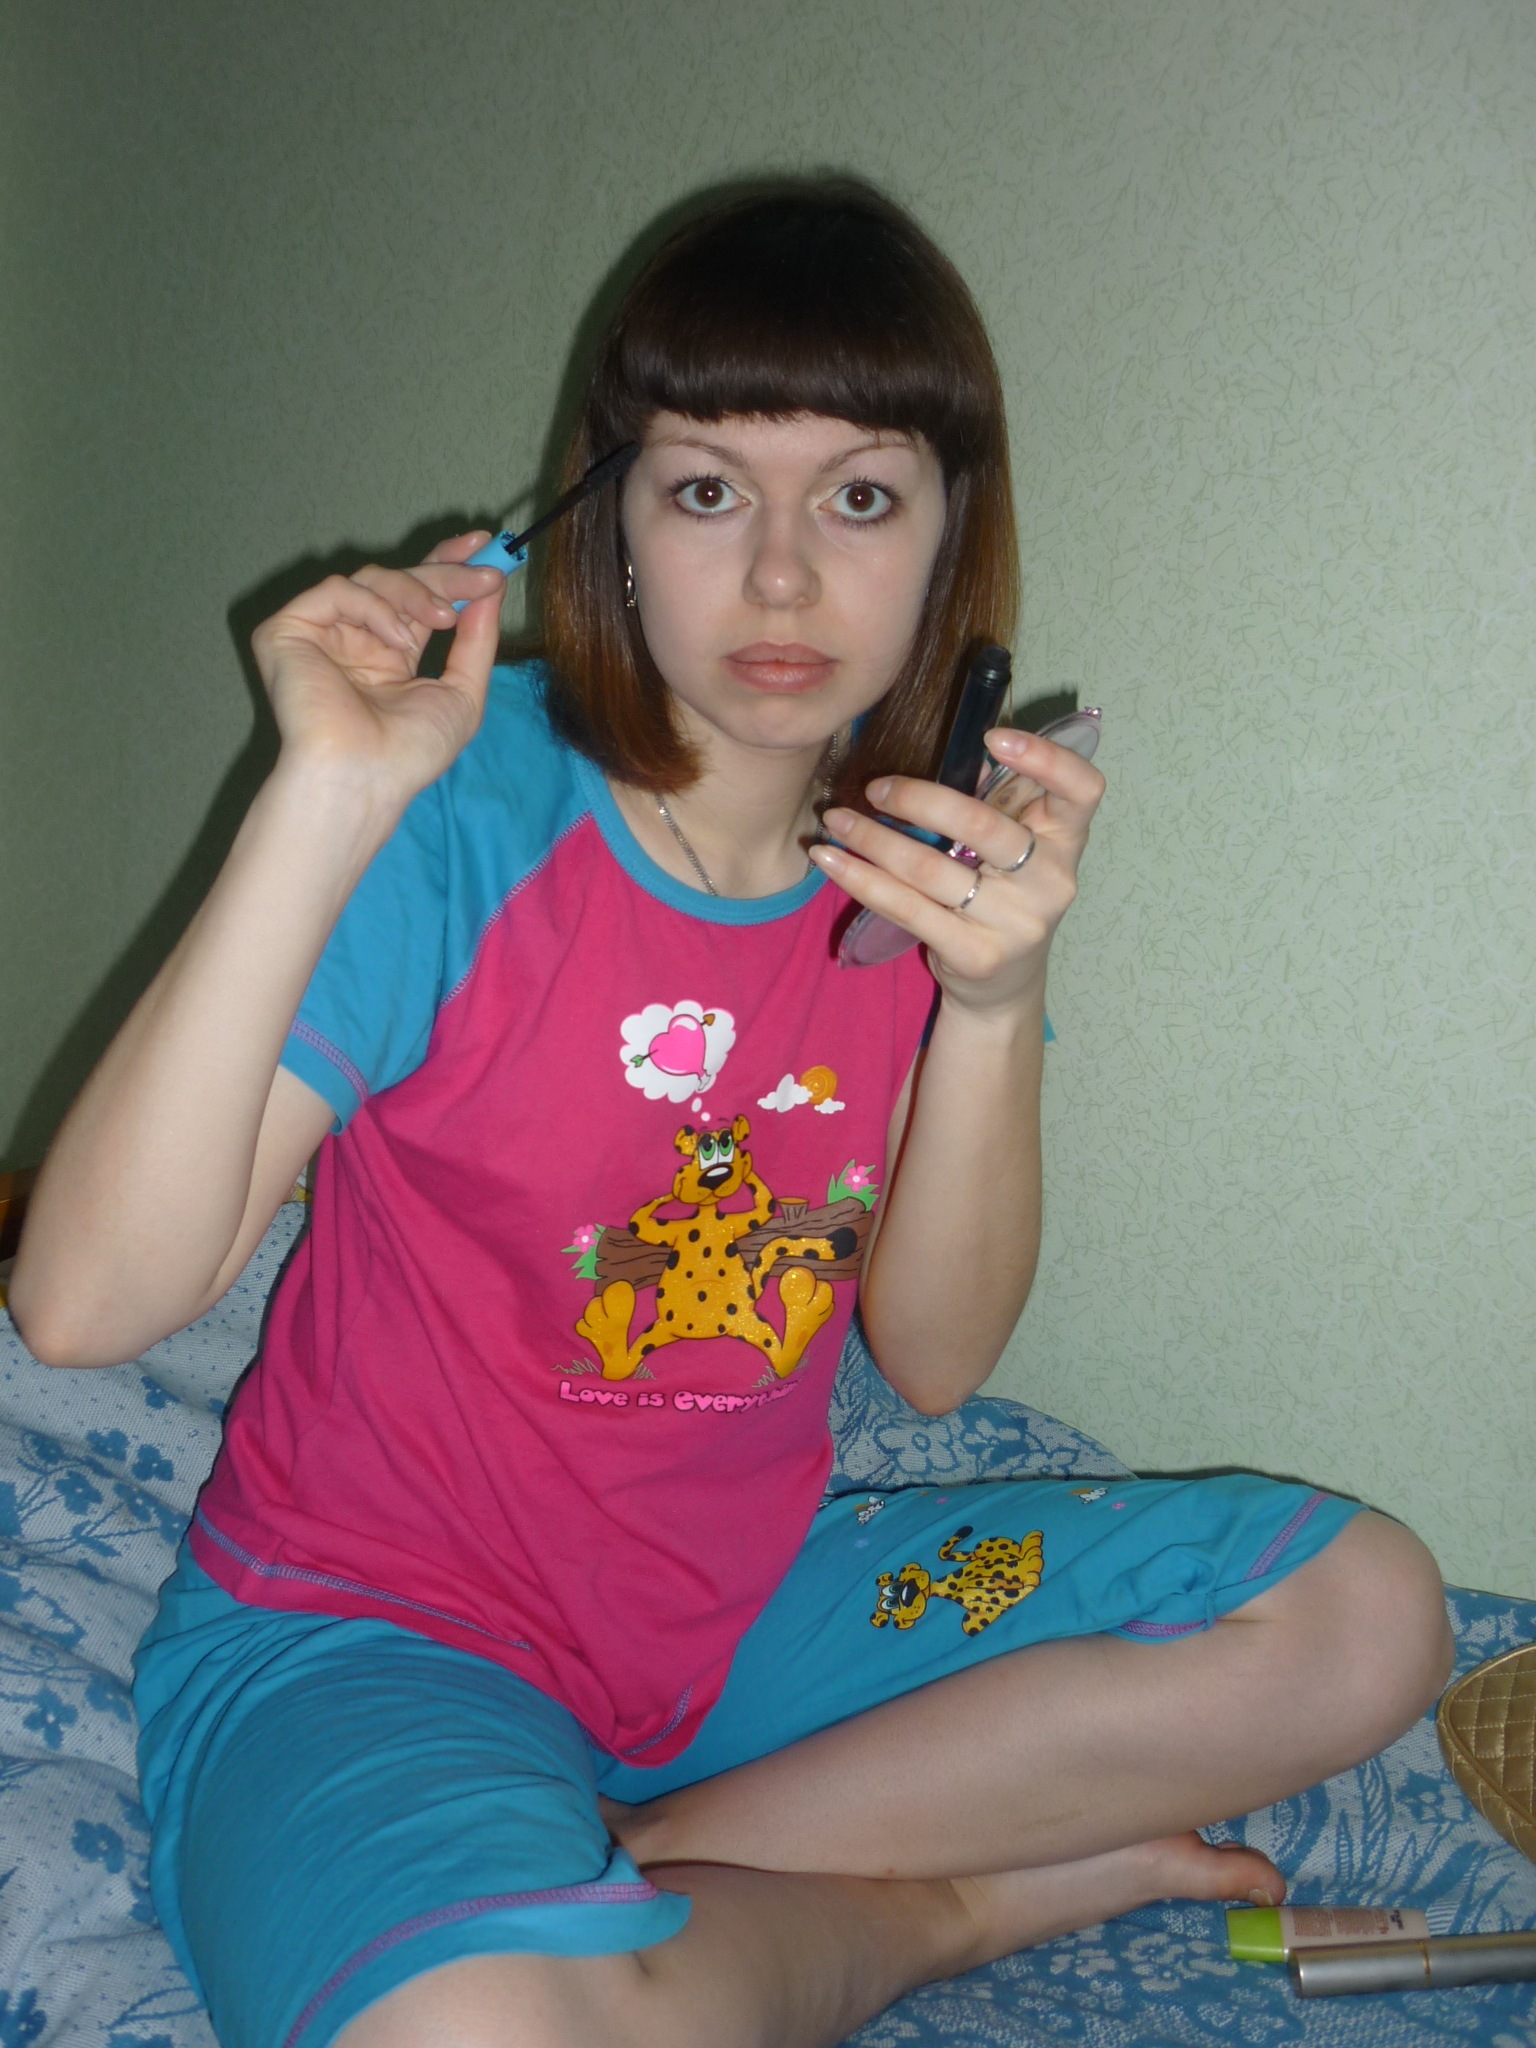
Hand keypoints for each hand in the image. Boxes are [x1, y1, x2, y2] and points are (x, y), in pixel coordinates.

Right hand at [250, 534, 505, 809]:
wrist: (362, 777)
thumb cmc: (408, 754)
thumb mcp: (462, 692)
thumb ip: (476, 640)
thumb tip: (491, 589)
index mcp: (386, 656)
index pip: (414, 596)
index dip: (446, 565)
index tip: (482, 543)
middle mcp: (350, 641)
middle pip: (398, 582)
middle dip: (446, 573)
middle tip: (484, 573)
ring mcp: (317, 634)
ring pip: (371, 579)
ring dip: (417, 592)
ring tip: (443, 620)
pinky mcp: (285, 631)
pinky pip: (337, 591)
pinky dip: (374, 607)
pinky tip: (396, 641)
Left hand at [810, 727, 1104, 1014]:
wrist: (1005, 985)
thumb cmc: (1002, 896)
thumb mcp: (1015, 850)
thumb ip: (996, 804)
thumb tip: (936, 756)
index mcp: (1067, 841)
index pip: (1083, 790)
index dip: (1046, 757)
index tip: (991, 736)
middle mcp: (1052, 882)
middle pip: (984, 825)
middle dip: (919, 799)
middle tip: (875, 788)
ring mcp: (1018, 923)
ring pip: (931, 869)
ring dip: (872, 838)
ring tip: (835, 820)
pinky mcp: (977, 955)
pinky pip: (907, 908)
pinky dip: (861, 879)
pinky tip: (831, 860)